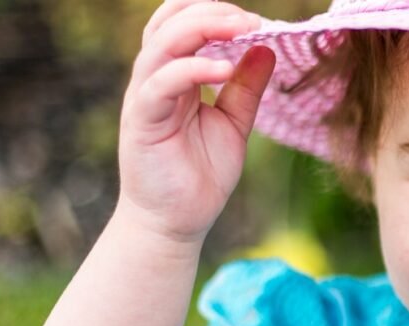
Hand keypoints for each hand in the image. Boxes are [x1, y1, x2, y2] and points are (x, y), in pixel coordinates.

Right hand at [117, 0, 275, 242]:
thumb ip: (246, 87)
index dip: (214, 11)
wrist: (176, 223)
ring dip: (202, 28)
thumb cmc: (200, 175)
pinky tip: (223, 70)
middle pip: (170, 23)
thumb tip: (266, 48)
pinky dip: (192, 70)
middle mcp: (155, 80)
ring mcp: (144, 97)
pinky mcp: (142, 120)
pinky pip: (160, 84)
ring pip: (161, 44)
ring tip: (241, 28)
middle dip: (210, 11)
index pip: (182, 23)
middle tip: (251, 18)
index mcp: (175, 76)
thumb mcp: (234, 124)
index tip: (255, 19)